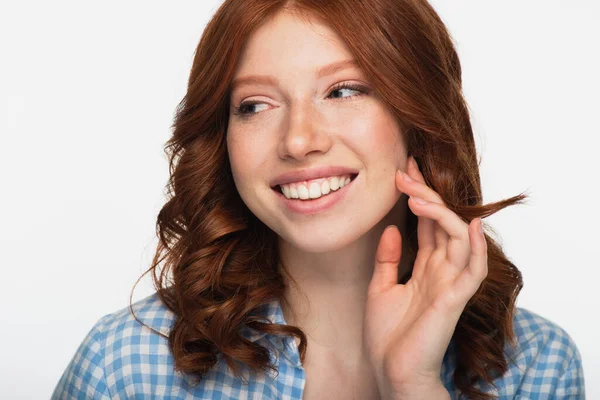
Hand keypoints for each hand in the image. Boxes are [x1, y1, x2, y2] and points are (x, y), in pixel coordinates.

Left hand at [362, 156, 487, 398]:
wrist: (391, 371)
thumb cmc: (388, 335)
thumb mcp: (380, 287)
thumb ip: (389, 259)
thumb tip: (392, 229)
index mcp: (426, 267)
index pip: (427, 223)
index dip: (419, 196)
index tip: (403, 170)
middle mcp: (442, 271)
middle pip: (441, 223)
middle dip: (426, 194)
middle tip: (405, 170)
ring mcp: (450, 284)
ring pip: (458, 238)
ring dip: (440, 213)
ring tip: (415, 194)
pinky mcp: (454, 299)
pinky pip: (473, 269)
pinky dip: (476, 247)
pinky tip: (470, 224)